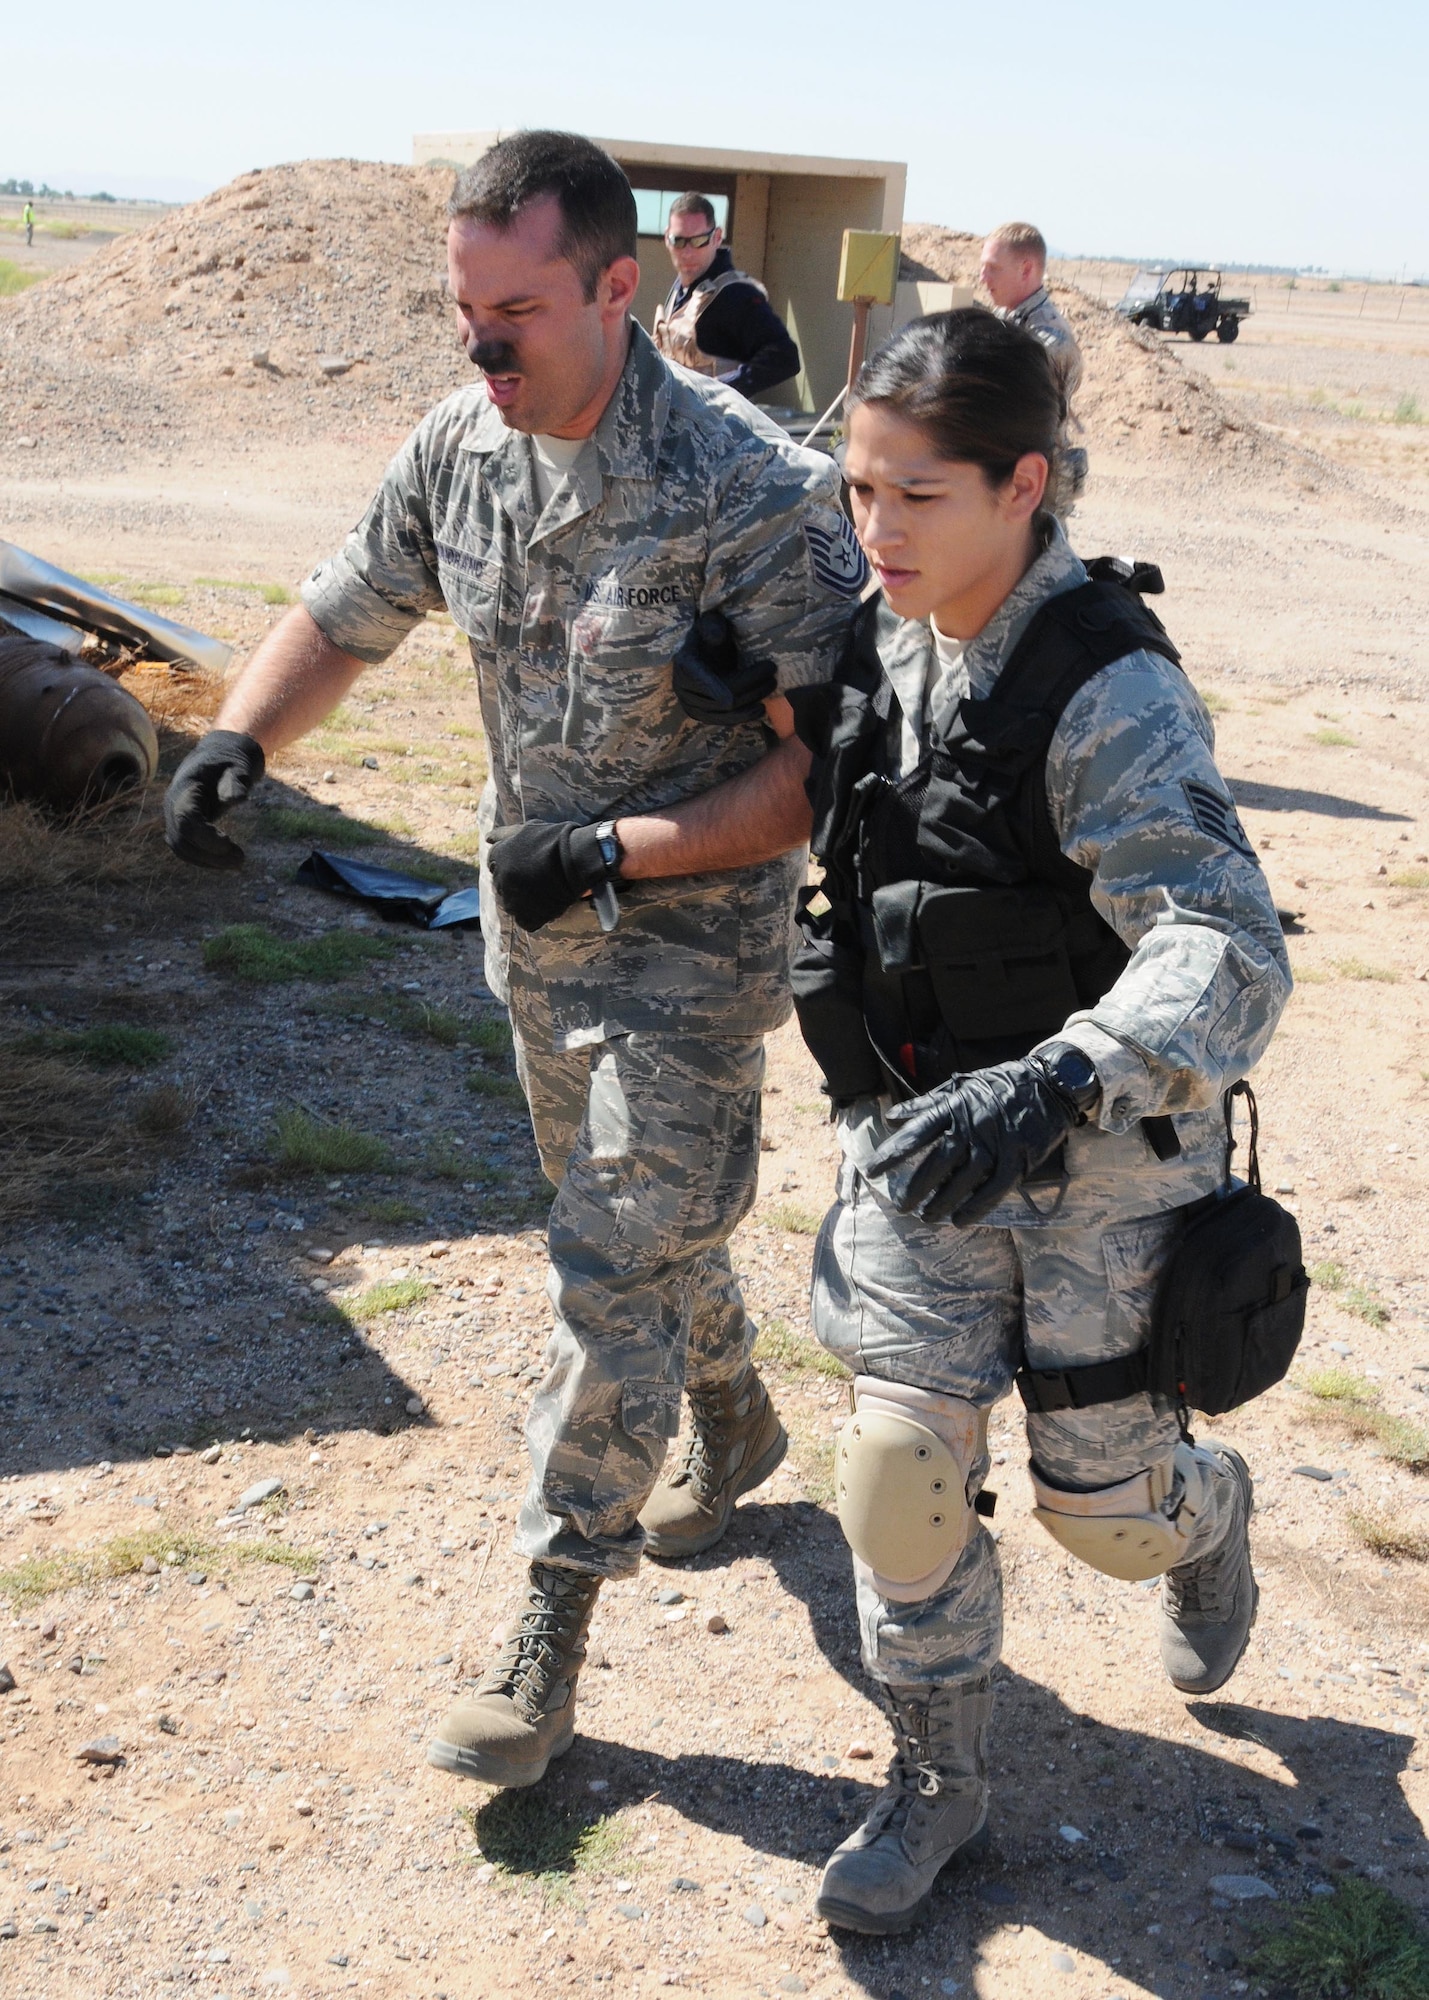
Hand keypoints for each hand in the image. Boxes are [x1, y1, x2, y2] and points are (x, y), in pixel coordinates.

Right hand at [163, 730, 265, 869]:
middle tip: (241, 860)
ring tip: (237, 863)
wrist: (220, 754)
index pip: (186, 820)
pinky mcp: (182, 824)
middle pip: (181, 839)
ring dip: (207, 861)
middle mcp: (174, 804)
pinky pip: (185, 848)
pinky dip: (204, 859)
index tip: (230, 844)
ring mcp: (174, 815)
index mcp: (185, 788)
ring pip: (181, 848)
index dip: (205, 838)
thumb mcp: (237, 767)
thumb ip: (236, 782)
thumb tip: (239, 798)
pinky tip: (226, 861)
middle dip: (210, 854)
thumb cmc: (231, 761)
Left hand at [486, 820, 615, 932]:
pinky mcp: (526, 917)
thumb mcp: (526, 829)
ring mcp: (512, 900)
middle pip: (502, 885)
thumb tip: (487, 838)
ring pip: (512, 905)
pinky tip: (547, 906)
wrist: (577, 857)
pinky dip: (534, 916)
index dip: (511, 864)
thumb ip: (504, 834)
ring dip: (524, 901)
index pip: (494, 864)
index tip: (526, 865)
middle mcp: (500, 879)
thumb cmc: (555, 839)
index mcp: (498, 857)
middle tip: (536, 879)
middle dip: (516, 883)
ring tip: (543, 893)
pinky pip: (525, 921)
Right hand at [672, 609, 776, 723]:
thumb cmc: (707, 636)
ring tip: (770, 687)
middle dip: (753, 687)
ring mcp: (692, 706)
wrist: (699, 655)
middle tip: (773, 674)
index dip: (738, 681)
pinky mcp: (702, 716)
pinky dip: (744, 716)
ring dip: (752, 701)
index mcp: (685, 666)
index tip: (766, 672)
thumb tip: (718, 637)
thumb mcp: (709, 623)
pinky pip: (725, 721)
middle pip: (725, 698)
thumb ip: (712, 626)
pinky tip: (761, 708)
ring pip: (728, 712)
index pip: (710, 681)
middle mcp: (685, 690)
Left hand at [866, 1056, 1085, 1225]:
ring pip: (964, 1180)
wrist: (1049, 1082)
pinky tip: (961, 1220)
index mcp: (953, 1107)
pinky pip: (995, 1188)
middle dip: (916, 1187)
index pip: (917, 1133)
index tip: (872, 1170)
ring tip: (927, 1216)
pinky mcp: (1019, 1157)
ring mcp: (997, 1143)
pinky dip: (977, 1206)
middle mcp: (972, 1126)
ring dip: (943, 1202)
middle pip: (938, 1163)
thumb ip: (924, 1105)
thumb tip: (892, 1116)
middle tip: (900, 1205)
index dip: (893, 1153)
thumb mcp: (958, 1087)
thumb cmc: (998, 1086)